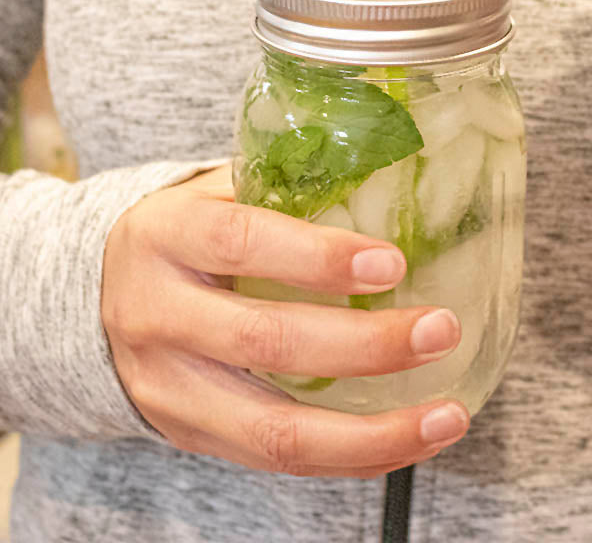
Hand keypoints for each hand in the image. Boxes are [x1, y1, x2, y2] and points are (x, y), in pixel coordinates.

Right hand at [101, 165, 468, 476]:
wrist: (94, 294)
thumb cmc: (187, 231)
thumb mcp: (217, 192)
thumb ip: (288, 187)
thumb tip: (394, 178)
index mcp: (168, 236)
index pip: (241, 242)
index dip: (318, 258)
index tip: (393, 262)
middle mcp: (158, 314)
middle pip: (265, 343)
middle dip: (365, 346)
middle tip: (441, 329)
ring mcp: (169, 387)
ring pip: (273, 431)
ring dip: (372, 432)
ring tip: (446, 416)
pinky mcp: (190, 435)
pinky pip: (276, 463)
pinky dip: (351, 458)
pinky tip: (408, 441)